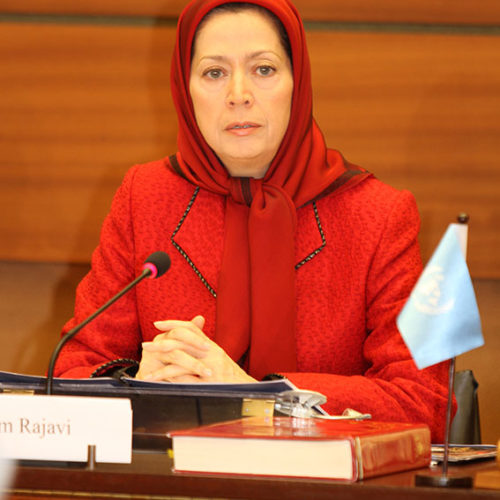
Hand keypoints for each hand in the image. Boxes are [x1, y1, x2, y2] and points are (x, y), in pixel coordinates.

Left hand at [136, 315, 255, 383]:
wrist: (246, 390)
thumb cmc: (230, 377)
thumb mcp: (217, 359)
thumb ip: (201, 350)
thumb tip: (185, 345)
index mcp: (210, 345)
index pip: (190, 328)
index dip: (173, 323)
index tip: (158, 324)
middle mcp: (210, 351)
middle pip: (181, 340)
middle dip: (160, 343)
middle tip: (145, 346)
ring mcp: (209, 365)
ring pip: (180, 359)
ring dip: (161, 365)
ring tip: (148, 371)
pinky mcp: (207, 380)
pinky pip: (185, 377)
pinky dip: (170, 378)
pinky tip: (160, 381)